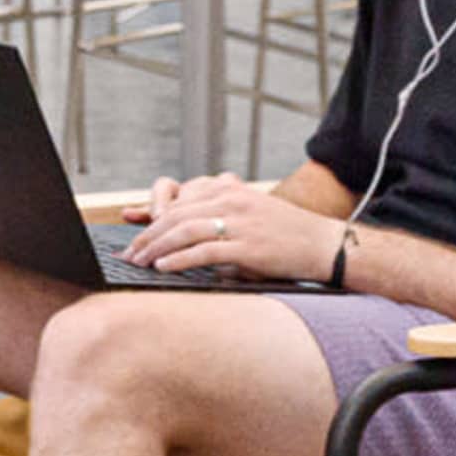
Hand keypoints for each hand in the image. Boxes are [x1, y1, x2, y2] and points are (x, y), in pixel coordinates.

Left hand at [117, 174, 341, 282]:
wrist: (325, 245)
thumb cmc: (285, 233)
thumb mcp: (249, 214)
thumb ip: (216, 217)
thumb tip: (181, 238)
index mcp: (228, 189)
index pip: (178, 201)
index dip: (151, 217)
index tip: (134, 231)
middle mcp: (230, 200)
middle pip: (175, 215)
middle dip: (147, 234)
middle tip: (129, 253)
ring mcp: (239, 223)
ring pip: (184, 231)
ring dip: (156, 247)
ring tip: (139, 261)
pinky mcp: (248, 246)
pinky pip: (204, 251)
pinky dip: (179, 259)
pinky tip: (164, 267)